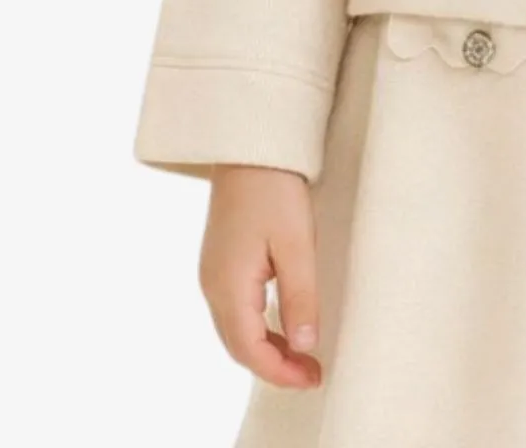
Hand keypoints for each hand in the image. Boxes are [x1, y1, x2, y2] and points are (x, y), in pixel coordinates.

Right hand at [199, 164, 322, 390]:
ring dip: (266, 349)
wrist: (250, 145)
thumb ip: (300, 298)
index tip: (313, 379)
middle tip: (313, 374)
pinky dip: (258, 328)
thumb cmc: (275, 190)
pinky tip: (282, 325)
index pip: (250, 351)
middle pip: (239, 346)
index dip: (281, 373)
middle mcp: (212, 286)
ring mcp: (213, 273)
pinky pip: (235, 310)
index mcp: (228, 287)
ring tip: (303, 356)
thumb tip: (303, 348)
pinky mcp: (220, 261)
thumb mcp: (297, 245)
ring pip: (235, 330)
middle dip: (274, 367)